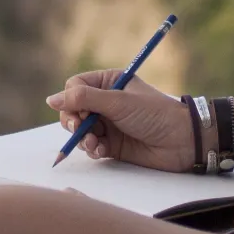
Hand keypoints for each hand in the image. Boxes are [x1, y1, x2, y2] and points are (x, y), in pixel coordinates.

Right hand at [48, 72, 195, 171]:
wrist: (183, 141)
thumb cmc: (154, 114)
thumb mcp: (118, 102)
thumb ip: (84, 99)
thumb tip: (50, 100)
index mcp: (109, 82)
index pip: (75, 86)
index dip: (72, 100)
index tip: (80, 112)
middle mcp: (106, 102)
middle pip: (73, 109)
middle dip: (74, 121)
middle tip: (80, 130)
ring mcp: (109, 123)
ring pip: (80, 130)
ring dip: (83, 138)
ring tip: (95, 144)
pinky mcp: (112, 144)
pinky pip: (91, 146)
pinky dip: (92, 149)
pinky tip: (101, 151)